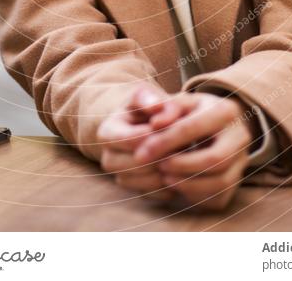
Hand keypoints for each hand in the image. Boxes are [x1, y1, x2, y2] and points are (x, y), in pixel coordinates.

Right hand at [97, 83, 183, 203]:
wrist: (147, 125)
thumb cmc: (146, 107)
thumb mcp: (145, 96)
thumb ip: (150, 97)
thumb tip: (157, 106)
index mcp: (107, 132)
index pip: (129, 139)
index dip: (153, 135)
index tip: (174, 127)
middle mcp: (108, 158)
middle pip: (137, 163)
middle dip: (163, 152)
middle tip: (184, 142)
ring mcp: (121, 177)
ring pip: (147, 181)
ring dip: (169, 168)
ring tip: (184, 153)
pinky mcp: (136, 192)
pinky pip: (155, 194)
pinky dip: (172, 183)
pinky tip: (183, 167)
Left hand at [132, 91, 257, 211]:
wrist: (227, 122)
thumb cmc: (198, 110)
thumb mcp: (184, 101)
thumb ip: (168, 108)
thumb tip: (154, 123)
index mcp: (224, 111)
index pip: (192, 128)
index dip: (164, 142)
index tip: (141, 153)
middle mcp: (240, 137)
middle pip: (215, 159)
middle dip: (182, 166)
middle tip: (158, 166)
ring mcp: (242, 161)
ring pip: (221, 182)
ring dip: (188, 184)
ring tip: (166, 178)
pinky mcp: (238, 181)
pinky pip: (220, 198)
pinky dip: (197, 196)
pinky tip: (179, 187)